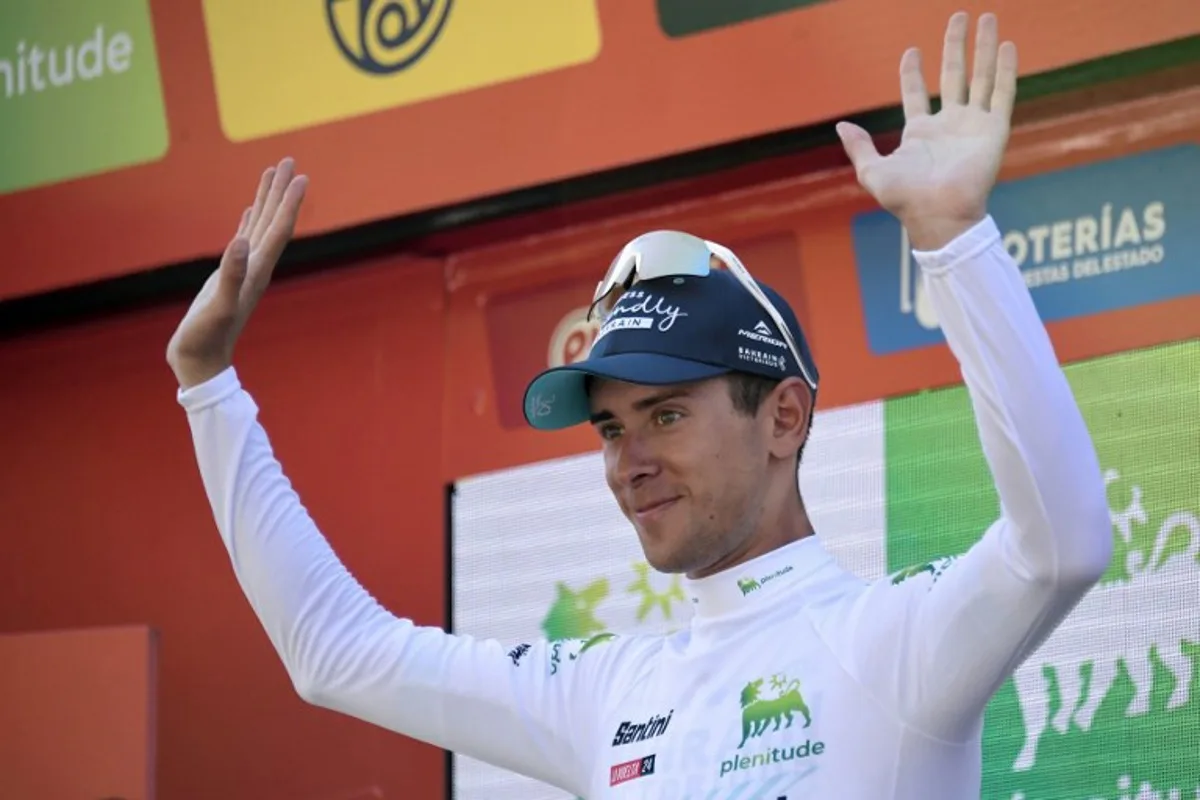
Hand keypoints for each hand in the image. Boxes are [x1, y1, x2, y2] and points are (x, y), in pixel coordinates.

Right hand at [167, 158, 307, 388]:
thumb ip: (230, 275)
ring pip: (259, 226)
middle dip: (280, 191)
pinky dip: (249, 221)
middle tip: (288, 161)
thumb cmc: (207, 337)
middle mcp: (255, 267)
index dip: (288, 203)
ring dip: (266, 200)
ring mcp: (243, 270)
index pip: (278, 230)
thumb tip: (240, 243)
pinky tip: (250, 211)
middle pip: (273, 221)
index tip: (300, 176)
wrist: (200, 361)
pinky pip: (243, 240)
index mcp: (256, 270)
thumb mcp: (218, 306)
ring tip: (271, 173)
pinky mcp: (228, 274)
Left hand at [836, 12, 1017, 249]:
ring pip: (981, 76)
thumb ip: (859, 148)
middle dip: (955, 46)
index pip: (915, 93)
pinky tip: (1007, 45)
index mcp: (920, 132)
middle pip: (953, 75)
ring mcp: (973, 125)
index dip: (912, 72)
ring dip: (984, 47)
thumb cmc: (905, 199)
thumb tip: (840, 126)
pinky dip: (1005, 69)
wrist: (938, 214)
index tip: (911, 50)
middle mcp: (948, 124)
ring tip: (988, 17)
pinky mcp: (993, 129)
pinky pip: (1002, 93)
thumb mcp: (872, 172)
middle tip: (958, 16)